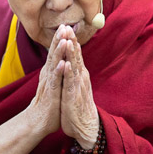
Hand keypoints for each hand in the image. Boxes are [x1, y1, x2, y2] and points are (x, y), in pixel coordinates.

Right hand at [26, 25, 65, 135]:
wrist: (39, 120)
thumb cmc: (49, 102)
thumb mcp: (55, 82)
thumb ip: (57, 70)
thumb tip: (61, 58)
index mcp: (51, 71)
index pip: (56, 52)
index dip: (60, 38)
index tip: (66, 25)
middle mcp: (49, 74)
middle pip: (53, 53)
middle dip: (59, 39)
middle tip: (64, 25)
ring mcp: (50, 82)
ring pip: (54, 64)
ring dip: (59, 51)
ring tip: (64, 39)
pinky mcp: (51, 93)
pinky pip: (56, 80)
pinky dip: (59, 71)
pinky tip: (63, 63)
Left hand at [59, 27, 98, 148]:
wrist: (86, 126)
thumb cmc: (78, 106)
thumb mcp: (75, 86)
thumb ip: (74, 73)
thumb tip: (71, 61)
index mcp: (79, 74)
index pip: (75, 54)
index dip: (71, 40)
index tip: (66, 26)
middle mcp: (81, 77)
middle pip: (76, 56)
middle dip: (72, 41)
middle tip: (67, 26)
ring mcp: (78, 86)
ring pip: (75, 66)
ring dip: (71, 53)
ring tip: (68, 40)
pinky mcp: (74, 96)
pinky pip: (71, 82)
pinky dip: (69, 72)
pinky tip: (66, 64)